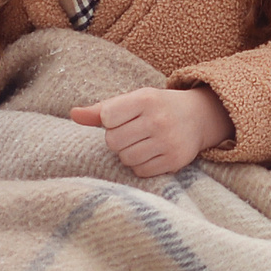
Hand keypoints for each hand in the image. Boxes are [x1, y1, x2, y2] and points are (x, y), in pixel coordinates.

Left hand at [69, 84, 232, 177]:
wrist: (198, 116)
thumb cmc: (155, 107)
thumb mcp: (131, 100)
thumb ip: (100, 109)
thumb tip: (73, 114)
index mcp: (145, 99)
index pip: (107, 117)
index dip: (110, 121)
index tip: (122, 118)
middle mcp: (158, 119)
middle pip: (114, 141)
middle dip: (117, 140)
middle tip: (131, 133)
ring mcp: (168, 141)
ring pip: (126, 158)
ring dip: (127, 154)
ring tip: (140, 143)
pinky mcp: (175, 160)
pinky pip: (141, 171)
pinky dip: (140, 165)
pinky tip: (150, 153)